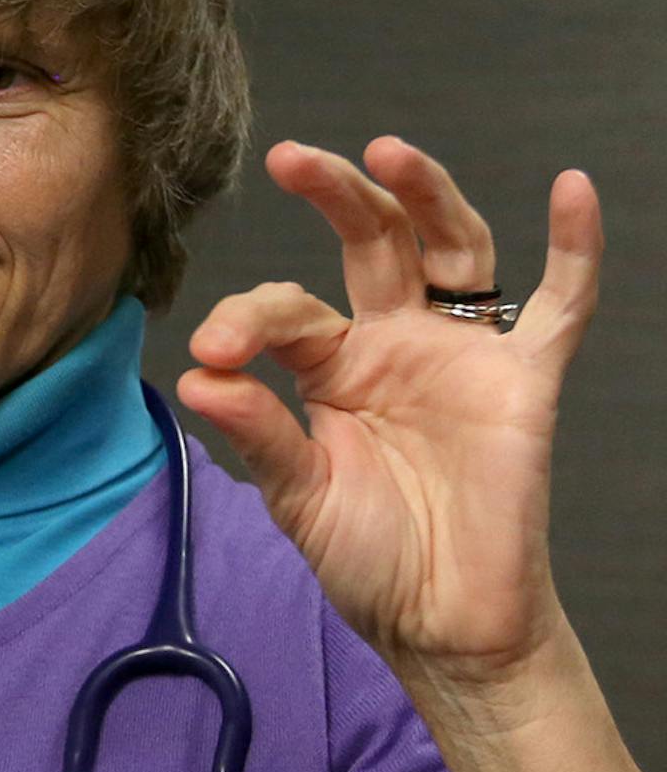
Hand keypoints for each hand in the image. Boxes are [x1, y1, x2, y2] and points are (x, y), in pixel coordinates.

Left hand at [179, 139, 600, 680]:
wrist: (440, 622)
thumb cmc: (369, 559)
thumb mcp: (299, 497)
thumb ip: (258, 433)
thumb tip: (196, 378)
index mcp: (333, 367)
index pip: (288, 311)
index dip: (248, 319)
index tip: (213, 352)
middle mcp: (396, 344)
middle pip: (372, 242)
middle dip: (335, 194)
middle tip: (290, 157)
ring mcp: (461, 355)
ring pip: (450, 247)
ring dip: (425, 194)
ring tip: (387, 149)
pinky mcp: (523, 381)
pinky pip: (559, 304)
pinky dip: (574, 248)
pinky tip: (572, 190)